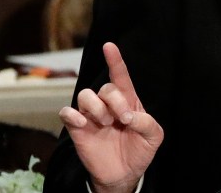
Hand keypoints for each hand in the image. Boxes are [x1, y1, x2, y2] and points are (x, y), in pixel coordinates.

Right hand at [59, 43, 163, 192]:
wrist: (124, 174)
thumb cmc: (139, 150)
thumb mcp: (154, 136)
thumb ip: (147, 122)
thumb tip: (130, 116)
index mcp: (128, 101)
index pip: (120, 76)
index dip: (115, 60)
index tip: (109, 46)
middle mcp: (108, 105)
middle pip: (105, 88)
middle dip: (115, 101)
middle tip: (122, 119)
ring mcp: (91, 116)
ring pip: (84, 95)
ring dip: (96, 108)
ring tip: (106, 123)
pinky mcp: (77, 128)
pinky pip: (66, 112)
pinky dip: (73, 115)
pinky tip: (84, 124)